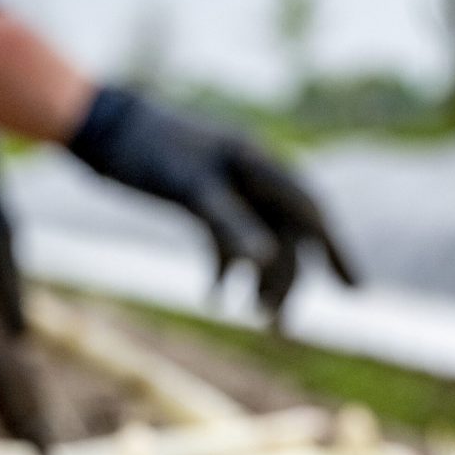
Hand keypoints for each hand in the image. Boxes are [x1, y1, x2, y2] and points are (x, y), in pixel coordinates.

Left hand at [67, 87, 358, 325]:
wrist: (100, 125)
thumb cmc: (147, 149)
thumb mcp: (189, 189)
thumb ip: (229, 224)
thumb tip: (266, 264)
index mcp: (259, 164)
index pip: (311, 213)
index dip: (335, 253)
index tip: (354, 292)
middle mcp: (251, 174)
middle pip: (286, 234)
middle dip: (287, 282)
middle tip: (280, 329)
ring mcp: (227, 185)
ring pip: (258, 240)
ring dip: (257, 280)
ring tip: (252, 321)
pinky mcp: (202, 196)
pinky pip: (228, 237)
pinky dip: (226, 268)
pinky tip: (215, 298)